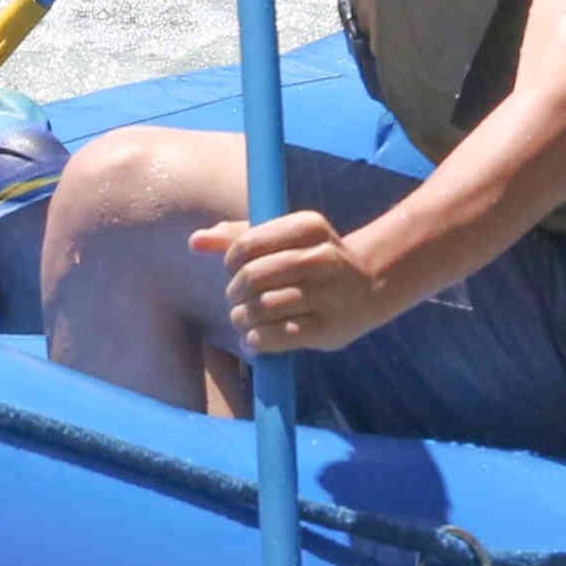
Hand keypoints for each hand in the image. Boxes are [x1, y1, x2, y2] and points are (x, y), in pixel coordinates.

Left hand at [202, 206, 402, 358]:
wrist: (370, 285)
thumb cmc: (312, 259)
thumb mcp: (284, 238)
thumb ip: (239, 237)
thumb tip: (194, 242)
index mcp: (309, 226)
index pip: (249, 244)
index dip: (231, 261)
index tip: (234, 270)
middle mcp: (323, 258)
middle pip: (254, 276)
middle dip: (235, 292)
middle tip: (237, 300)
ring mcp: (329, 294)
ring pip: (264, 307)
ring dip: (243, 318)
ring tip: (243, 320)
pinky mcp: (329, 328)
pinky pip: (280, 335)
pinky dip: (257, 339)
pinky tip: (254, 339)